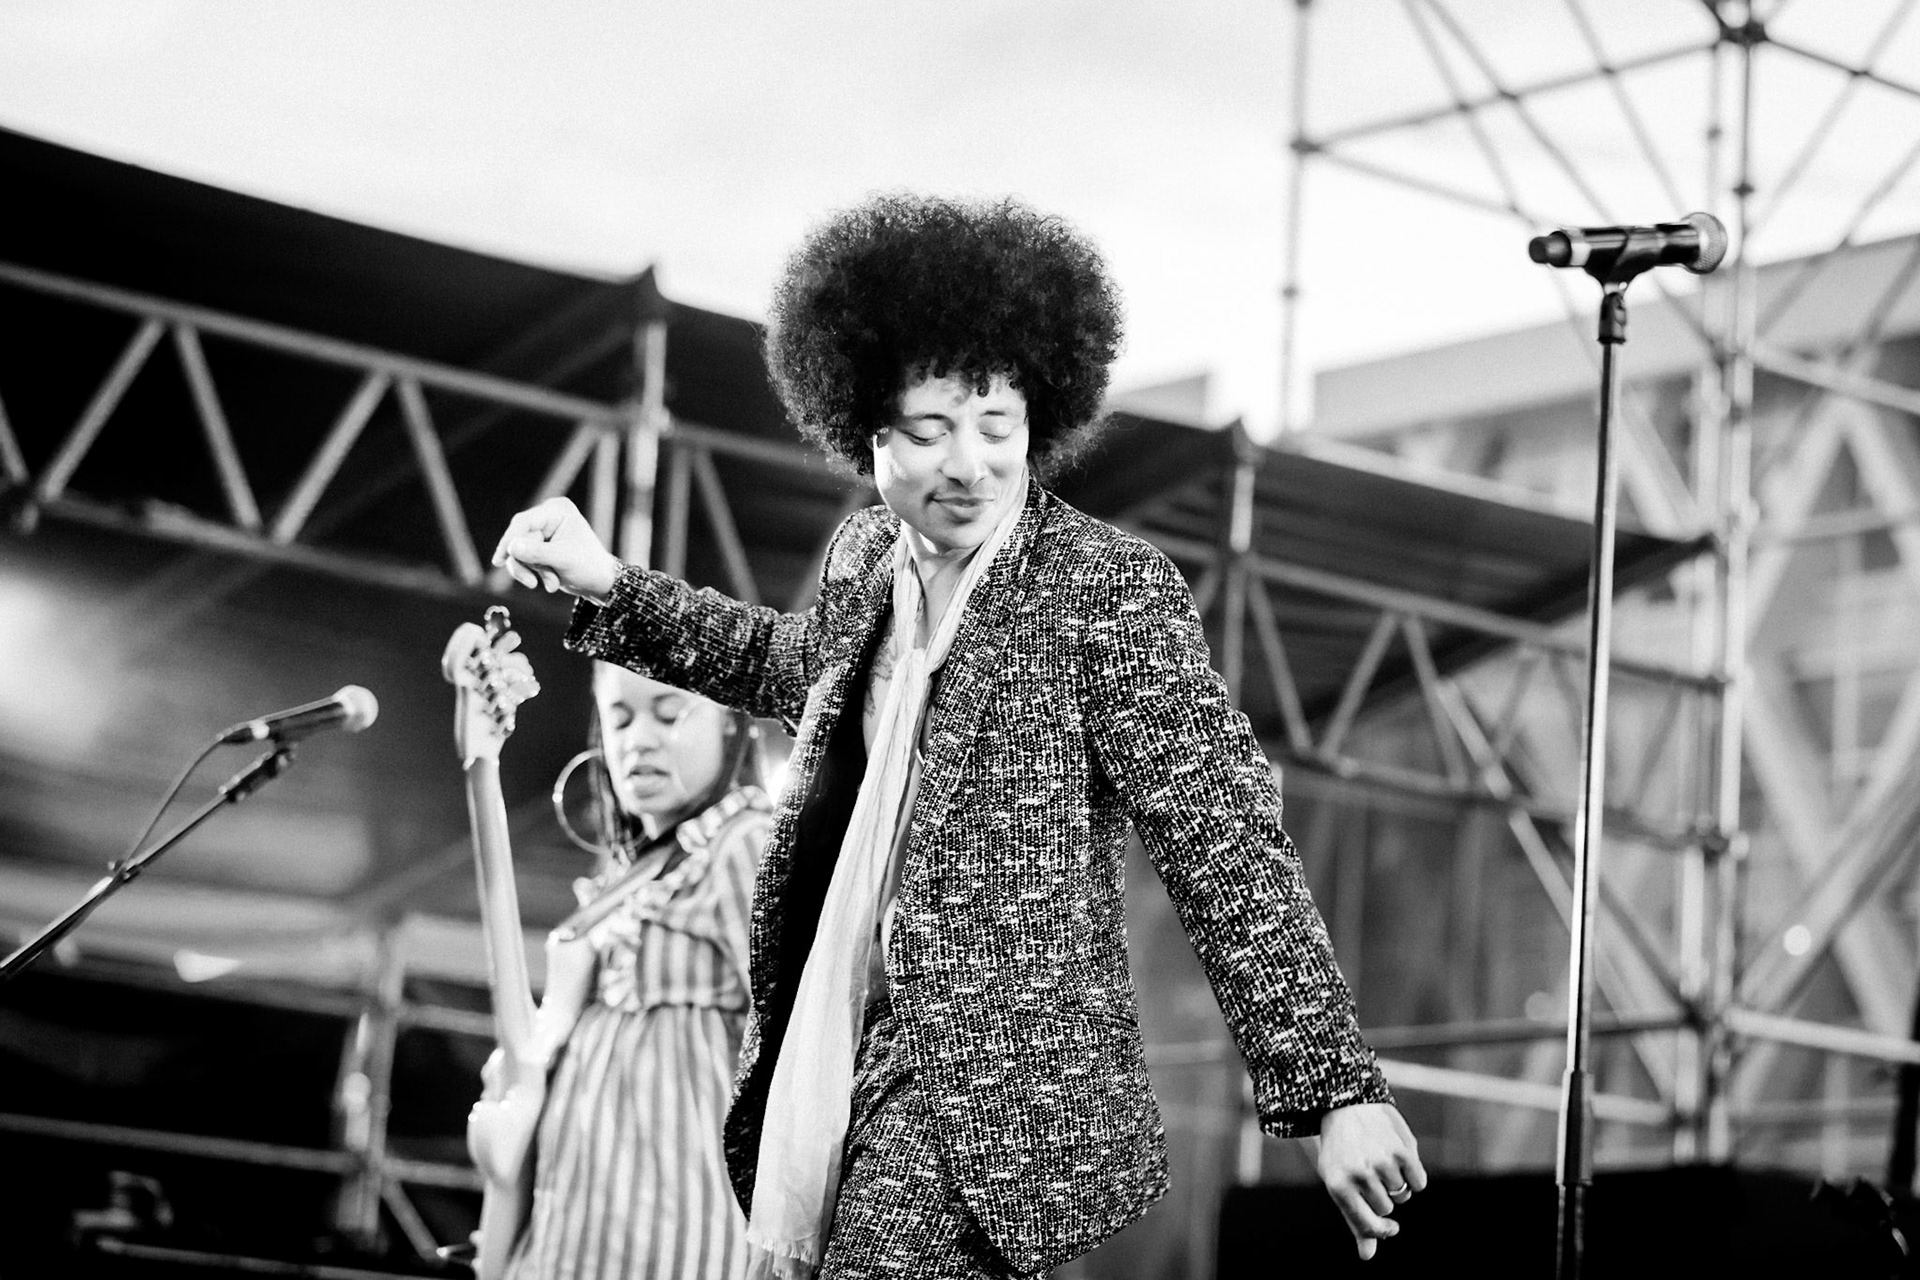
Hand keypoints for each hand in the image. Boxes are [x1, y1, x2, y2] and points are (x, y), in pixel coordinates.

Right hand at [491, 497, 623, 602]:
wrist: (600, 582)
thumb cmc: (589, 566)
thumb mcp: (563, 560)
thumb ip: (536, 553)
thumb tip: (511, 548)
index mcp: (557, 510)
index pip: (524, 522)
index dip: (509, 540)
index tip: (500, 560)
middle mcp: (548, 517)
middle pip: (518, 539)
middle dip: (527, 564)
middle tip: (533, 584)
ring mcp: (543, 532)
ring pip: (518, 552)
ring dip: (532, 572)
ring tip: (552, 584)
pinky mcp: (540, 547)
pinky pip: (523, 560)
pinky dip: (534, 573)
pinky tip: (551, 582)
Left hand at [1311, 1102, 1424, 1259]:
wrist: (1347, 1102)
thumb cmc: (1342, 1150)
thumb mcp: (1339, 1182)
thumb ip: (1356, 1219)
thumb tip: (1367, 1257)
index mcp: (1339, 1186)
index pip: (1369, 1226)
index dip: (1383, 1230)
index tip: (1392, 1228)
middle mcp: (1360, 1176)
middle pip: (1388, 1208)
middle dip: (1384, 1194)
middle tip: (1370, 1168)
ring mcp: (1382, 1163)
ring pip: (1403, 1195)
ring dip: (1397, 1182)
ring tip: (1379, 1158)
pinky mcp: (1403, 1151)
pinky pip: (1419, 1182)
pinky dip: (1414, 1175)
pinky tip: (1399, 1156)